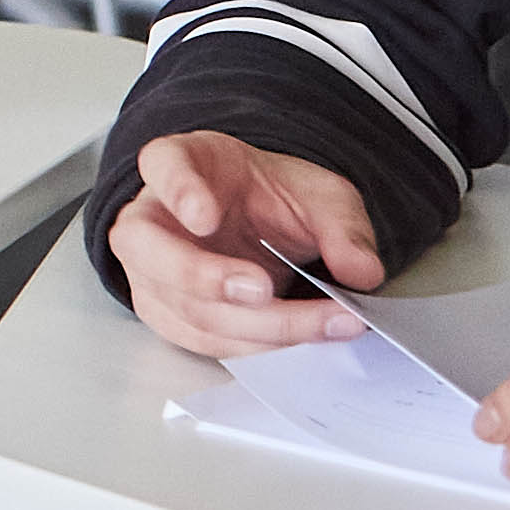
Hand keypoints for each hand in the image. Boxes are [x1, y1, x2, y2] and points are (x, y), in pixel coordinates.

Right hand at [113, 131, 391, 359]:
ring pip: (186, 307)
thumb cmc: (273, 202)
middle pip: (148, 248)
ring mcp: (151, 273)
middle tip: (261, 290)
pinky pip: (206, 341)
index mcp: (180, 163)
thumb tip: (361, 272)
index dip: (179, 192)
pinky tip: (304, 340)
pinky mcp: (170, 316)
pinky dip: (258, 346)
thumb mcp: (320, 195)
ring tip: (325, 322)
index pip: (164, 167)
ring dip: (258, 325)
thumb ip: (342, 227)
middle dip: (202, 276)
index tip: (205, 216)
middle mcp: (151, 219)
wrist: (262, 231)